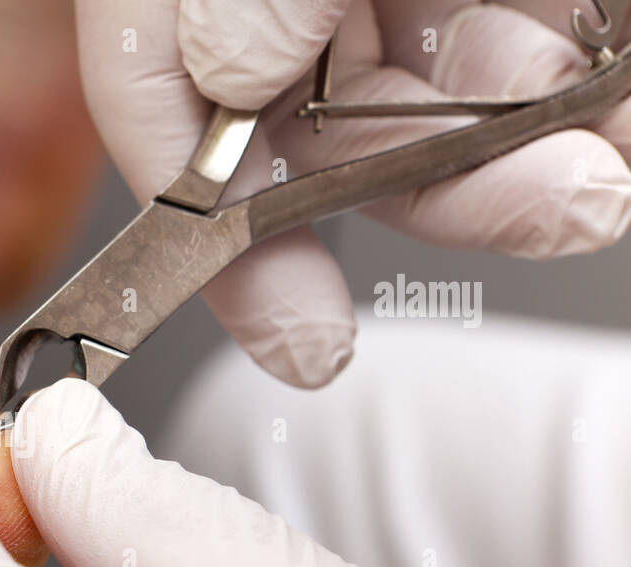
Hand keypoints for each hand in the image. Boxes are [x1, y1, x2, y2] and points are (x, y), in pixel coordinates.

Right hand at [76, 0, 630, 386]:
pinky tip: (615, 105)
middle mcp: (264, 6)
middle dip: (448, 194)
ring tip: (611, 159)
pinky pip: (511, 35)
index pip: (166, 137)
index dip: (231, 261)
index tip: (309, 348)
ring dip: (530, 149)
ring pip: (436, 98)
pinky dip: (577, 80)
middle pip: (326, 139)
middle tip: (558, 206)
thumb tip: (236, 75)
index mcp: (174, 2)